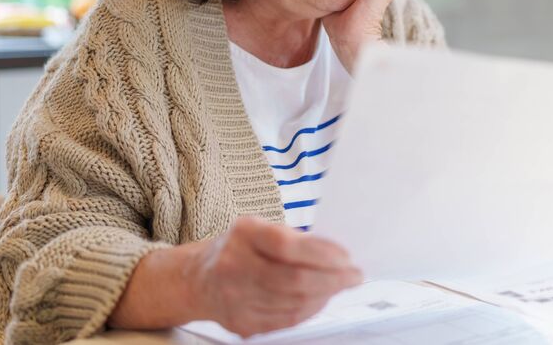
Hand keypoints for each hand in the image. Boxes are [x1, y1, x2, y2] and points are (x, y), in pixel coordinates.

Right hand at [186, 217, 362, 336]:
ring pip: (293, 303)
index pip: (288, 245)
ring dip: (325, 296)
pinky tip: (319, 299)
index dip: (323, 254)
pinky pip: (286, 320)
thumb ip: (297, 241)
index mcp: (244, 234)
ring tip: (339, 286)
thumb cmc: (240, 249)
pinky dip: (309, 310)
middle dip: (333, 280)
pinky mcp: (240, 322)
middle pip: (294, 280)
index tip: (347, 258)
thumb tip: (339, 258)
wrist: (198, 278)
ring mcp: (234, 297)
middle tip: (354, 276)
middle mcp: (234, 265)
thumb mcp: (261, 230)